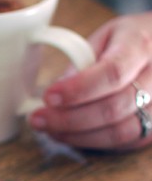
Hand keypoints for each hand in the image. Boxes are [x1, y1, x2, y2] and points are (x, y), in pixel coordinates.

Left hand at [29, 12, 151, 150]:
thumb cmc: (130, 41)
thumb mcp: (105, 37)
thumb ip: (82, 62)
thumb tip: (56, 96)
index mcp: (142, 45)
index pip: (112, 72)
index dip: (78, 89)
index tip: (49, 96)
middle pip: (113, 108)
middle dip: (69, 119)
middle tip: (38, 119)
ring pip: (119, 132)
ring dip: (77, 136)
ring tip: (50, 129)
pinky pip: (124, 143)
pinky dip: (93, 142)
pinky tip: (71, 134)